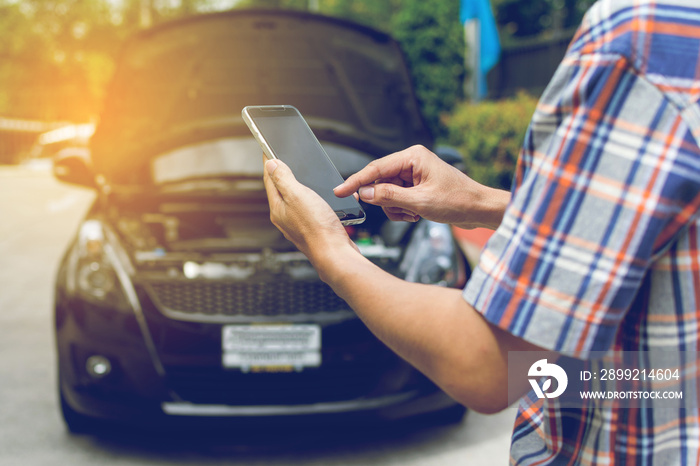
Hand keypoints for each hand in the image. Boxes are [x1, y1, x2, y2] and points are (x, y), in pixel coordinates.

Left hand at [263, 158, 358, 267]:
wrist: (336, 255)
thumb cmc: (318, 229)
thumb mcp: (298, 196)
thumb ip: (283, 179)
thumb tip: (272, 164)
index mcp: (278, 208)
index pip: (269, 179)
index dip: (270, 162)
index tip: (268, 149)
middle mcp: (286, 218)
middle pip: (281, 189)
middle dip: (282, 173)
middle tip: (282, 159)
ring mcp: (299, 224)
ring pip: (296, 199)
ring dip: (298, 186)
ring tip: (300, 175)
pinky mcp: (314, 229)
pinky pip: (309, 208)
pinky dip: (312, 198)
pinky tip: (320, 197)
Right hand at [334, 145, 508, 229]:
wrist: (480, 210)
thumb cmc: (458, 201)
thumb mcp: (419, 202)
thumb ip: (388, 197)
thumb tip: (364, 193)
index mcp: (413, 157)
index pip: (376, 169)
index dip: (356, 181)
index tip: (340, 190)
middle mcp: (412, 162)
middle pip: (380, 182)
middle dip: (386, 201)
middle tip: (402, 212)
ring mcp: (414, 174)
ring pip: (387, 193)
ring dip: (396, 209)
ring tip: (413, 215)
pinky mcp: (417, 186)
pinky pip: (397, 198)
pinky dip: (402, 210)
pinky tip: (416, 215)